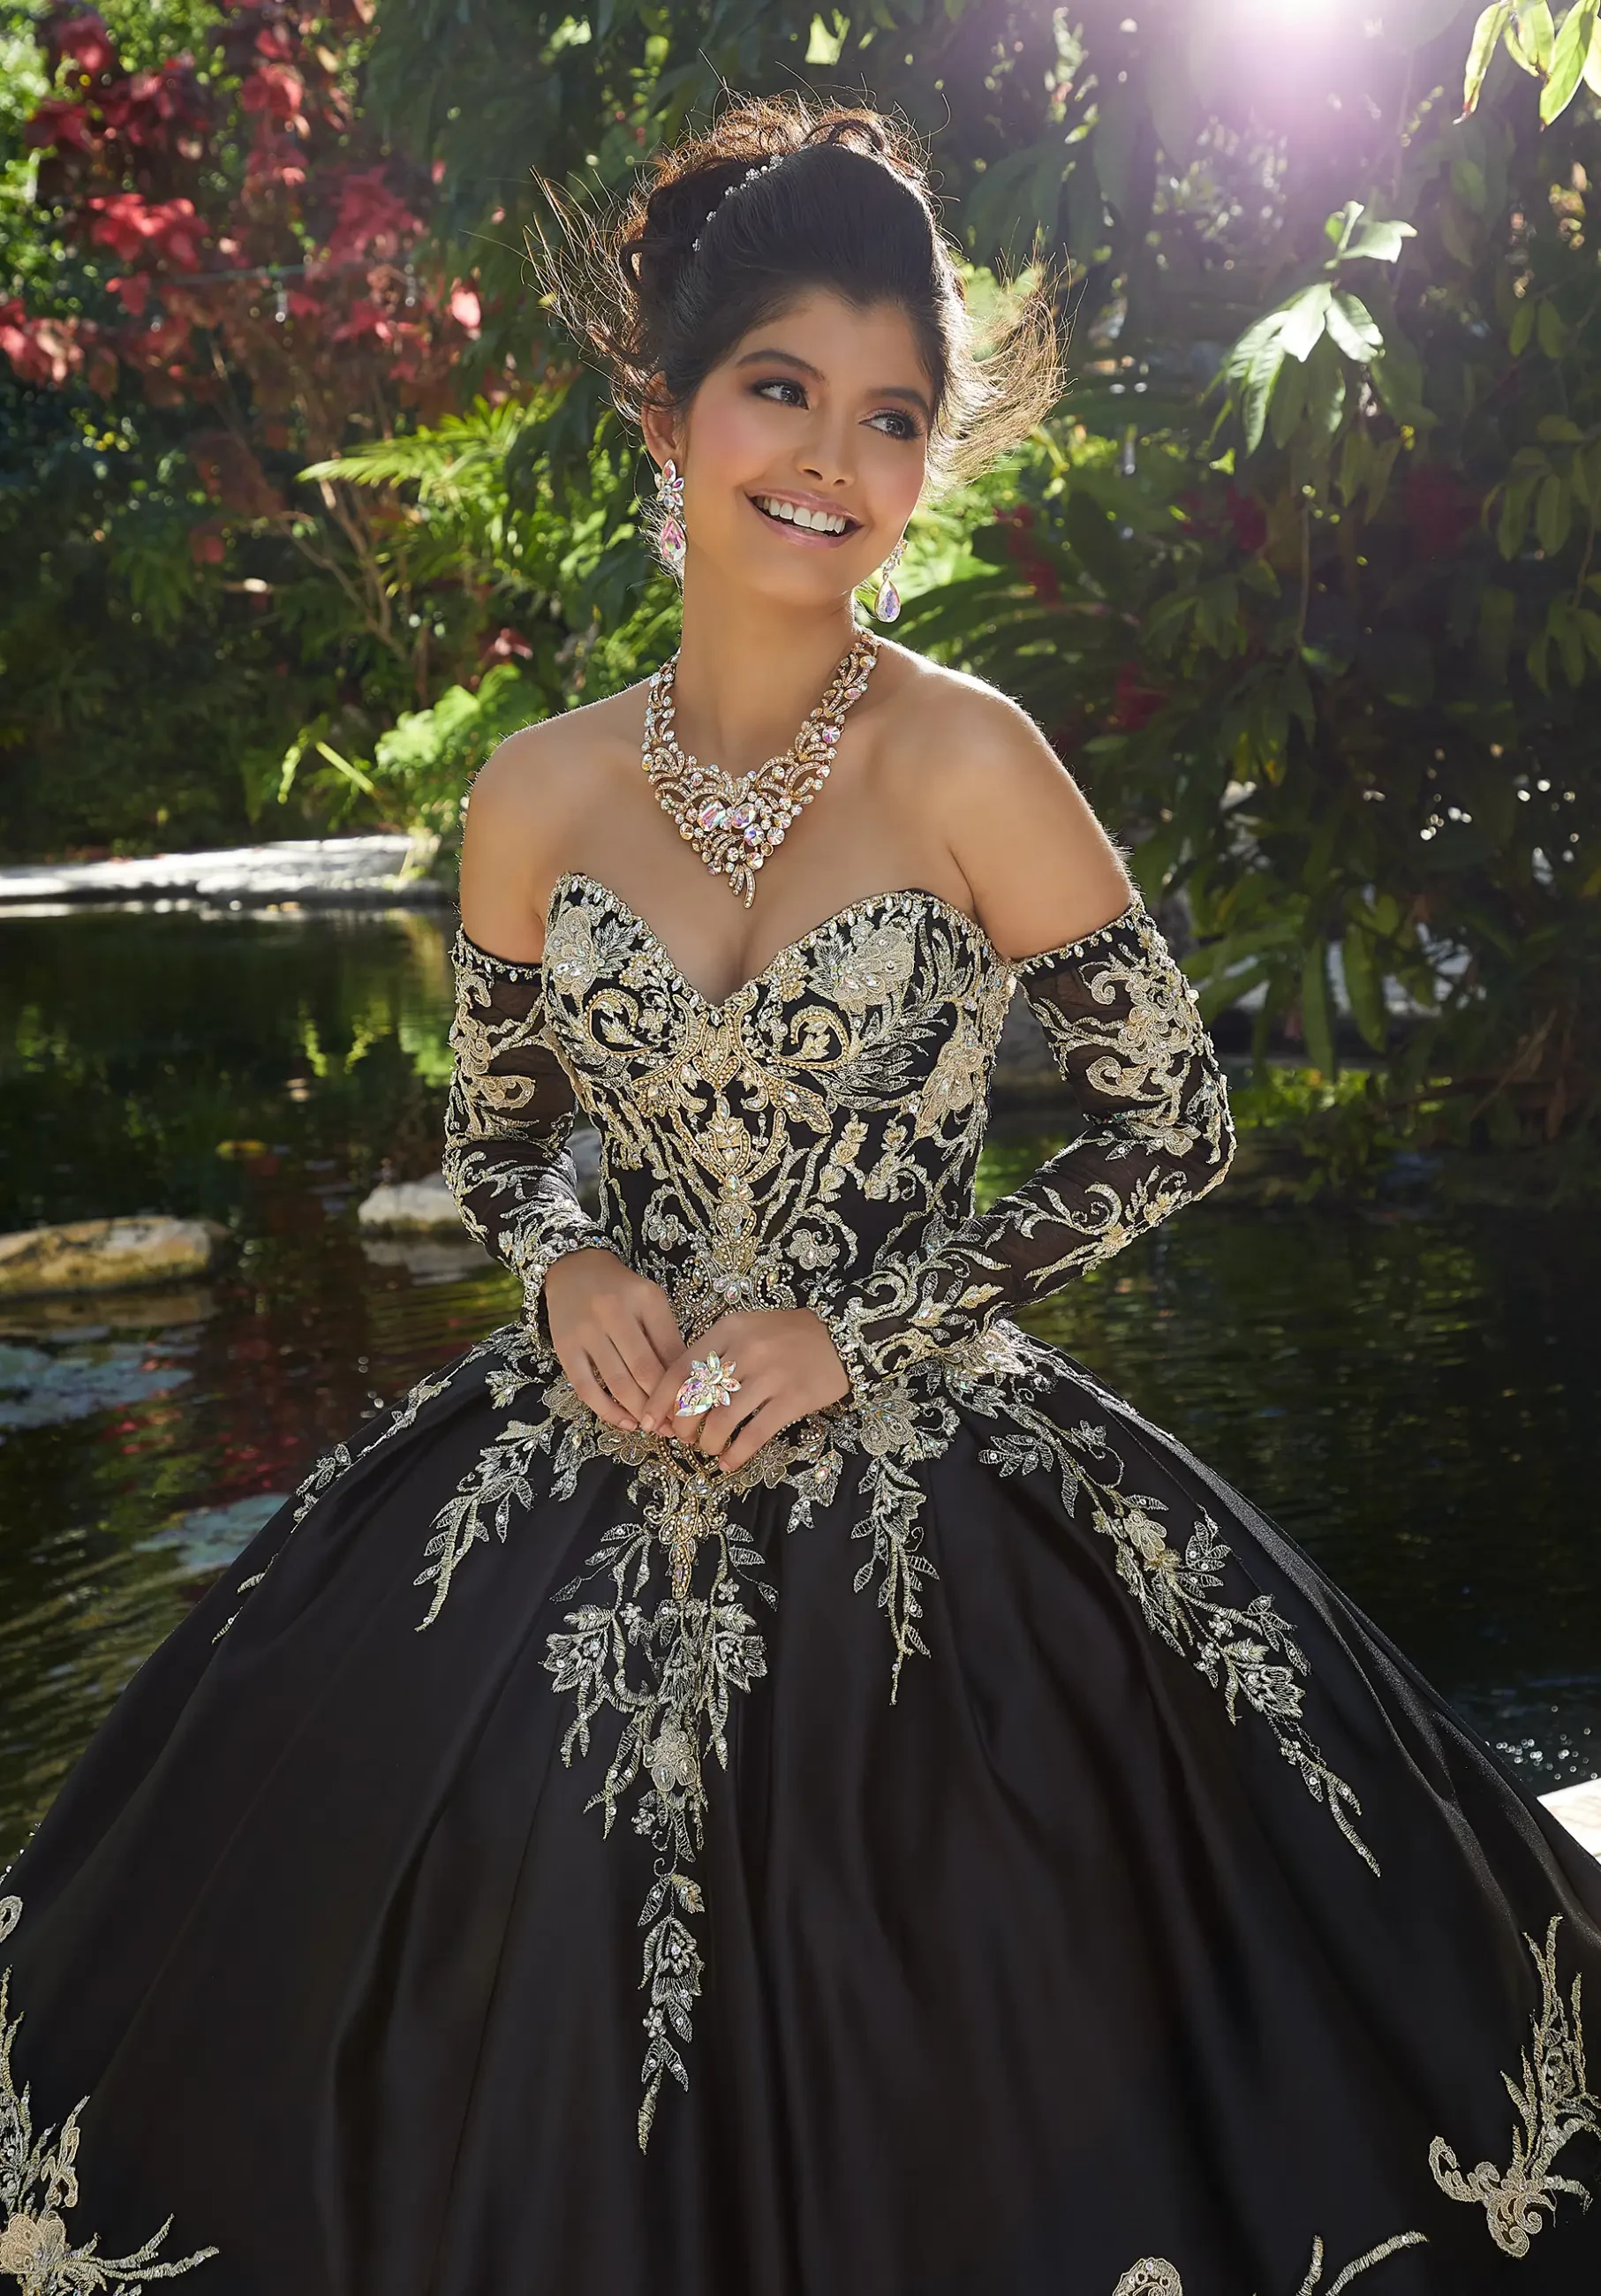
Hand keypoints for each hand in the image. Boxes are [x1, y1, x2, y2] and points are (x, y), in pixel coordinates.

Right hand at [543, 1248, 685, 1432]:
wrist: (573, 1269)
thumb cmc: (620, 1290)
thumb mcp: (650, 1302)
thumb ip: (666, 1337)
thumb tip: (685, 1383)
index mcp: (645, 1299)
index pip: (670, 1350)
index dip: (683, 1383)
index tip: (694, 1406)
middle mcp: (615, 1313)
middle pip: (645, 1370)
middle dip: (663, 1404)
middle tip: (676, 1427)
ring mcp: (587, 1331)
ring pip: (618, 1383)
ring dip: (639, 1412)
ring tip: (655, 1428)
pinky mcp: (565, 1348)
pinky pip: (586, 1388)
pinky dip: (607, 1410)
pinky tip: (625, 1422)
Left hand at [639, 1309, 850, 1474]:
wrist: (841, 1336)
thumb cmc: (786, 1336)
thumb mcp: (746, 1330)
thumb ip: (715, 1355)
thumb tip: (679, 1396)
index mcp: (727, 1330)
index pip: (679, 1369)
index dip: (659, 1401)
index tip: (649, 1422)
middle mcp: (745, 1350)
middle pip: (696, 1397)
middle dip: (681, 1426)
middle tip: (684, 1437)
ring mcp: (770, 1375)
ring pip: (721, 1420)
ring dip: (707, 1442)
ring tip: (709, 1448)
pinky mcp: (792, 1399)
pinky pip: (754, 1435)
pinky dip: (736, 1454)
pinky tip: (729, 1463)